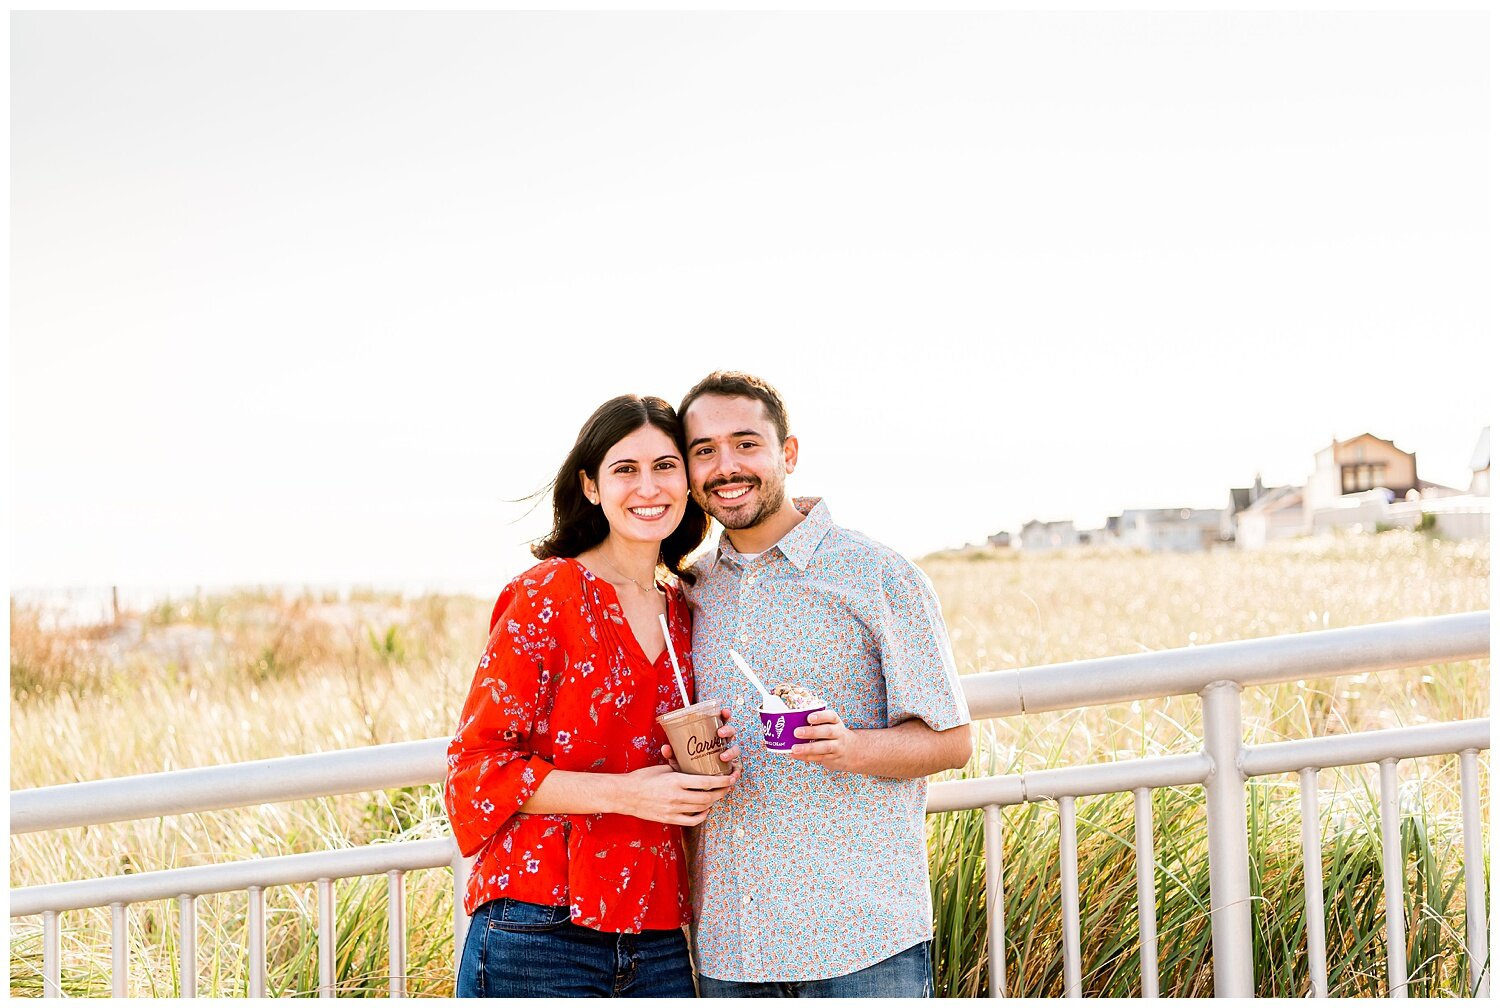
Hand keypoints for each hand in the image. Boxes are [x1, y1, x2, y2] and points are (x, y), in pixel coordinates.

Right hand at [616, 764, 741, 826]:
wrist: (625, 795)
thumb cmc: (643, 778)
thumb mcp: (662, 768)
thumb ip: (678, 767)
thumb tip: (694, 761)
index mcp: (676, 780)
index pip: (706, 782)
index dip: (722, 781)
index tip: (730, 777)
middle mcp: (677, 796)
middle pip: (707, 797)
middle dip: (721, 792)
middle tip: (727, 786)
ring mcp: (673, 810)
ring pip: (701, 808)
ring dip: (713, 802)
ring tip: (717, 795)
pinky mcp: (669, 819)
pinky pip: (692, 820)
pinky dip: (702, 815)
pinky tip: (705, 809)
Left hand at [661, 707, 741, 769]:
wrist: (691, 785)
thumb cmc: (686, 766)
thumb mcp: (678, 759)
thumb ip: (673, 753)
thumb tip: (666, 747)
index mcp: (711, 736)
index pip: (720, 721)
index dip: (725, 715)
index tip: (724, 712)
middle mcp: (721, 744)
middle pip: (731, 732)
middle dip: (728, 730)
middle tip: (719, 733)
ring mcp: (727, 756)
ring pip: (736, 749)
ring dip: (731, 751)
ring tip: (722, 756)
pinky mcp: (729, 770)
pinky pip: (737, 769)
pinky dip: (736, 772)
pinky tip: (732, 775)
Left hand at [788, 709, 858, 770]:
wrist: (854, 751)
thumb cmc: (835, 734)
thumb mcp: (832, 725)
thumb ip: (817, 723)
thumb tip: (793, 721)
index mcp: (836, 722)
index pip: (831, 716)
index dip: (821, 716)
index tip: (809, 717)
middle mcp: (838, 734)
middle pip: (827, 732)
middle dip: (812, 732)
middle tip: (797, 732)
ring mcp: (837, 747)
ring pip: (824, 748)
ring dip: (808, 748)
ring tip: (794, 748)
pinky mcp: (833, 758)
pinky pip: (819, 758)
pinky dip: (806, 757)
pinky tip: (795, 755)